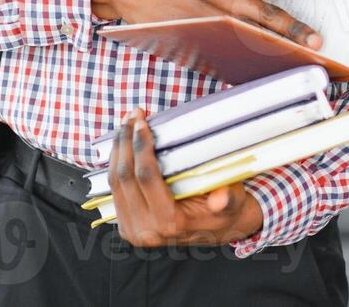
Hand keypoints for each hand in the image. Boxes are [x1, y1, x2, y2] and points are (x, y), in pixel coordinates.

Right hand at [91, 0, 335, 47]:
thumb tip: (267, 18)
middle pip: (268, 13)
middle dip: (295, 29)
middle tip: (317, 42)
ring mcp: (209, 14)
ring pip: (248, 35)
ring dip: (272, 49)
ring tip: (292, 60)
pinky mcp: (194, 33)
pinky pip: (222, 50)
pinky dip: (237, 60)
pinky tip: (252, 71)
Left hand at [106, 108, 263, 246]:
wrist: (220, 232)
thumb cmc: (226, 210)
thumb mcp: (234, 203)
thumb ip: (227, 200)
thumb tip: (220, 199)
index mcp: (170, 223)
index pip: (147, 177)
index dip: (141, 147)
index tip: (141, 122)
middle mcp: (147, 231)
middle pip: (125, 178)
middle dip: (126, 141)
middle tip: (132, 116)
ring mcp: (133, 231)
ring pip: (114, 183)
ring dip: (118, 150)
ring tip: (125, 125)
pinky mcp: (127, 226)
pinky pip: (114, 190)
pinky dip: (116, 164)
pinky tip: (123, 145)